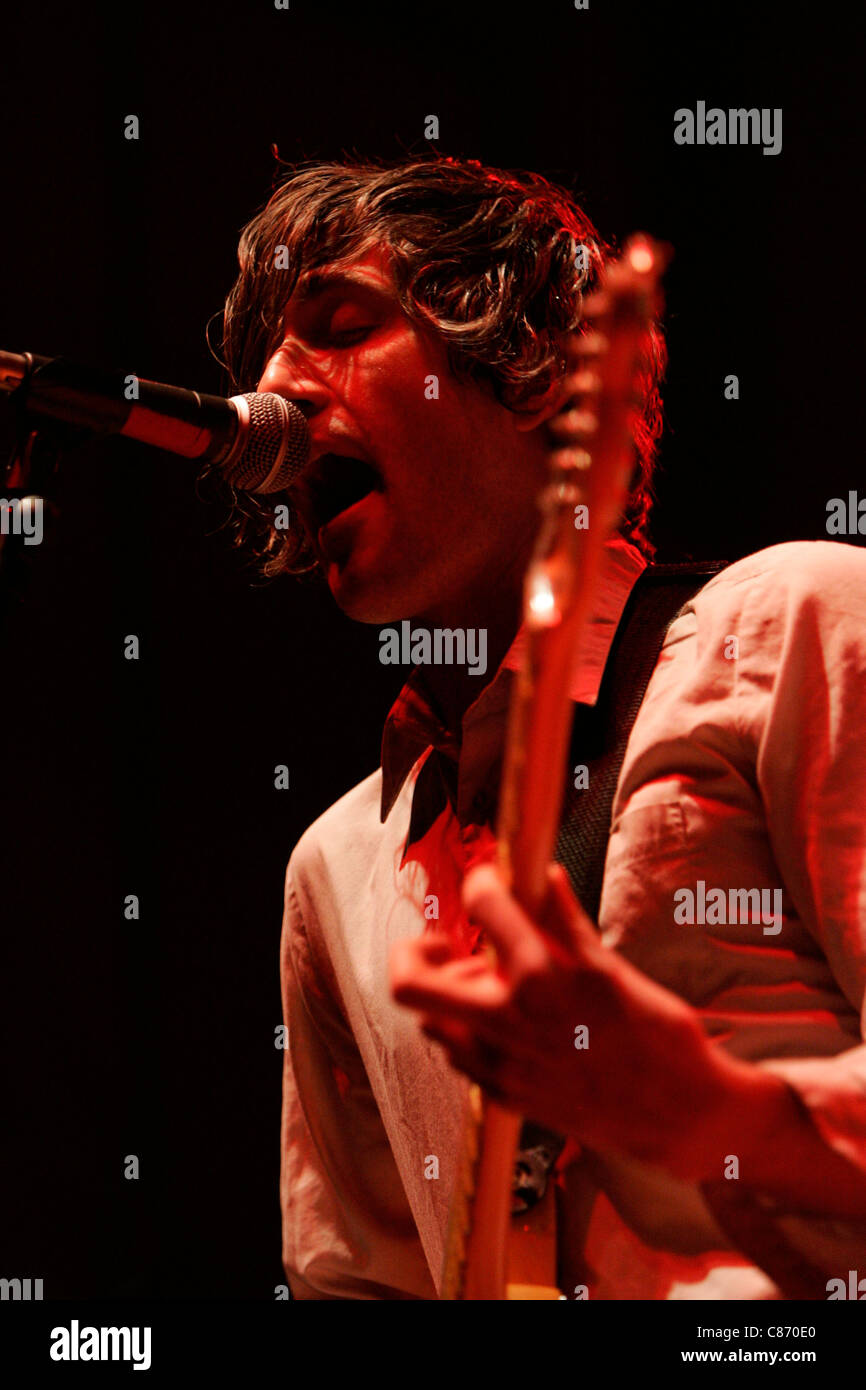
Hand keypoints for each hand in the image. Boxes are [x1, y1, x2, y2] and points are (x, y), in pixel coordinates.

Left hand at [390, 860, 761, 1178]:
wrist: (681, 1117)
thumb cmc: (660, 1038)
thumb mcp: (613, 970)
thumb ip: (566, 924)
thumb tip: (544, 878)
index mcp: (544, 978)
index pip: (483, 906)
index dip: (481, 883)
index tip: (487, 883)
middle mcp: (513, 1023)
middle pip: (410, 984)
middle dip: (415, 952)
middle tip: (444, 942)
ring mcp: (504, 1067)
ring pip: (430, 1021)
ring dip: (449, 996)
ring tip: (489, 985)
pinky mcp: (508, 1098)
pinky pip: (458, 1056)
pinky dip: (468, 1031)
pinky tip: (505, 1022)